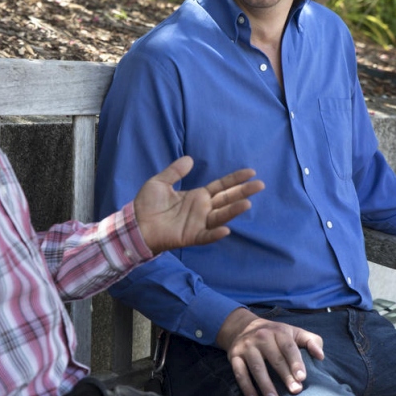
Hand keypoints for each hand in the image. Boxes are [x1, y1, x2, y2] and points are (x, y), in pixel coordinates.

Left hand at [134, 156, 263, 254]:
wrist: (135, 224)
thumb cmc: (147, 204)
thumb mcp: (160, 182)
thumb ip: (175, 171)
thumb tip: (190, 159)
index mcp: (197, 196)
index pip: (221, 186)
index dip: (235, 179)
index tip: (251, 172)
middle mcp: (202, 209)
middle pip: (227, 199)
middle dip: (243, 192)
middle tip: (260, 185)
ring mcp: (198, 224)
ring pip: (221, 216)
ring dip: (234, 210)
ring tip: (247, 203)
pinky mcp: (191, 236)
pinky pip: (206, 236)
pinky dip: (215, 234)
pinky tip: (225, 229)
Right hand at [216, 308, 323, 395]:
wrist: (243, 326)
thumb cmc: (276, 334)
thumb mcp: (294, 332)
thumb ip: (311, 341)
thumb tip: (321, 356)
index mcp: (278, 332)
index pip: (288, 347)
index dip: (296, 362)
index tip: (302, 378)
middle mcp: (261, 337)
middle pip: (274, 359)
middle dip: (285, 376)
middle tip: (294, 391)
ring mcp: (246, 346)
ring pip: (256, 367)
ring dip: (265, 384)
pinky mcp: (234, 356)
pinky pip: (239, 372)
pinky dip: (246, 386)